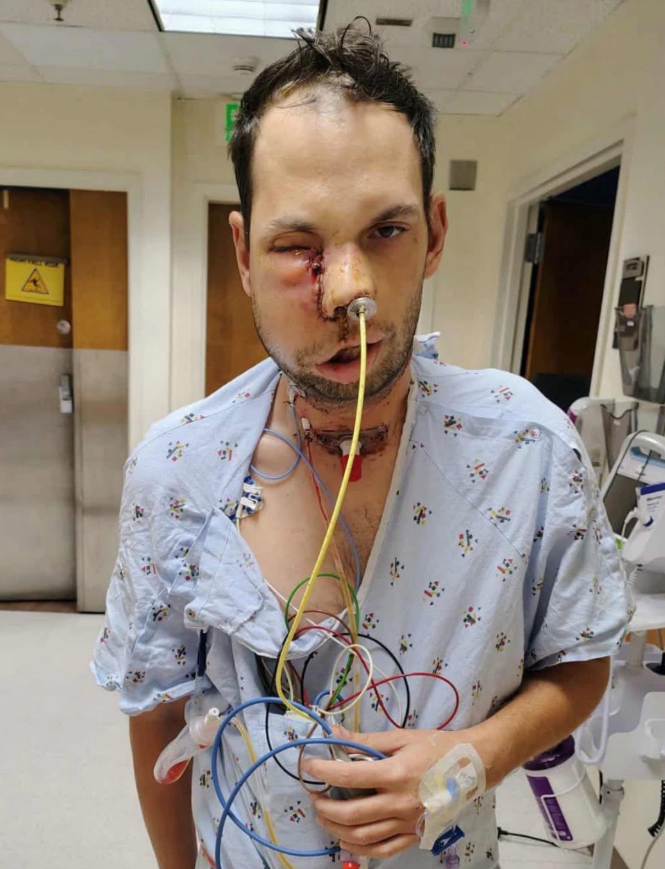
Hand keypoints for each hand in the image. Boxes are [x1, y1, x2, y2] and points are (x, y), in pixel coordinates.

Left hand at [302, 724, 491, 858]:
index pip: (348, 776)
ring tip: (324, 817)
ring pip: (363, 836)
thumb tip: (334, 733)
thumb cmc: (436, 746)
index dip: (323, 772)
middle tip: (315, 797)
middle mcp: (399, 803)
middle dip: (325, 807)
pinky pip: (383, 850)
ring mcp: (407, 823)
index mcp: (395, 773)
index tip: (308, 766)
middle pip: (351, 813)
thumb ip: (365, 740)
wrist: (472, 766)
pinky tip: (346, 841)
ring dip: (337, 829)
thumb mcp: (400, 737)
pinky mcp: (415, 835)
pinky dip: (360, 849)